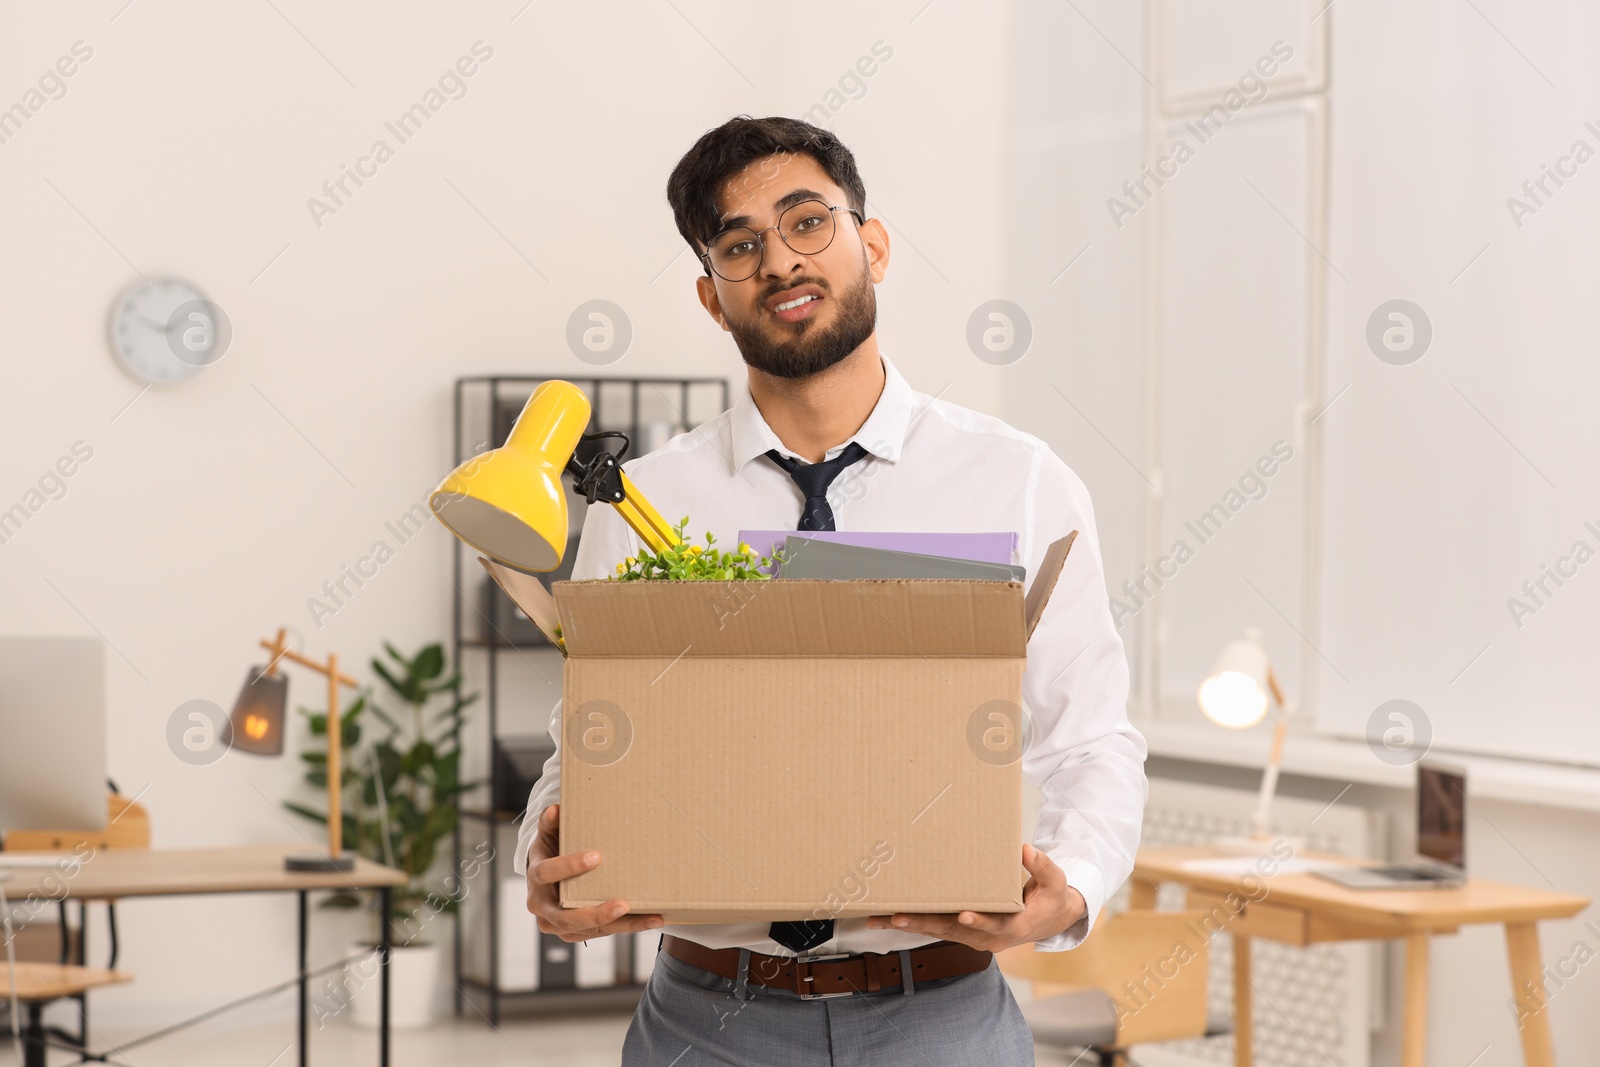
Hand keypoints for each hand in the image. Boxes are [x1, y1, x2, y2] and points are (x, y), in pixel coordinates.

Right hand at [525, 803, 663, 942]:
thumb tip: (555, 809)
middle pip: (566, 916)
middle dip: (596, 913)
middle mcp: (541, 906)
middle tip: (623, 904)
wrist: (544, 877)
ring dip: (621, 925)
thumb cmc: (551, 851)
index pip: (547, 873)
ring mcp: (556, 924)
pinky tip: (649, 920)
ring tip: (651, 918)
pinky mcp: (572, 933)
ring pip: (588, 930)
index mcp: (535, 877)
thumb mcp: (548, 834)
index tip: (596, 857)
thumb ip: (550, 822)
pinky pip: (599, 933)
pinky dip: (624, 927)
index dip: (569, 866)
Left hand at [865, 843, 1086, 951]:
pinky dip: (916, 923)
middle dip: (923, 923)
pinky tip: (891, 917)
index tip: (963, 914)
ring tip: (879, 918)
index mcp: (1013, 925)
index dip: (978, 920)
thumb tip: (1025, 849)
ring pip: (939, 932)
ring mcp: (975, 937)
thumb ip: (1042, 865)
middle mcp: (990, 937)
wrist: (1049, 920)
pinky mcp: (965, 933)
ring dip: (910, 925)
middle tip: (895, 916)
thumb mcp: (1055, 880)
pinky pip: (938, 929)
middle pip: (953, 930)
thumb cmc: (1051, 896)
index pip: (993, 924)